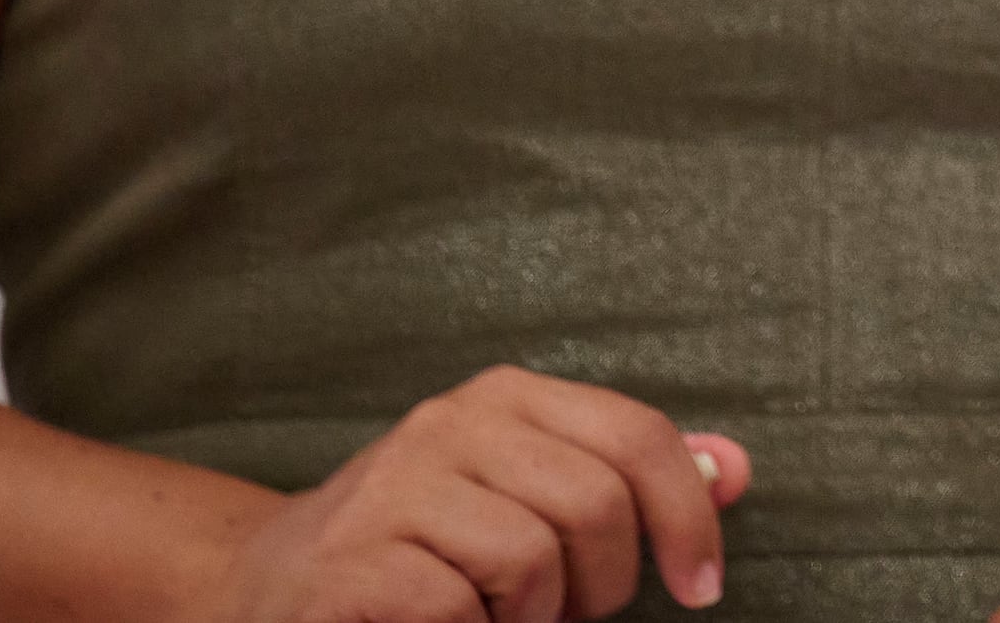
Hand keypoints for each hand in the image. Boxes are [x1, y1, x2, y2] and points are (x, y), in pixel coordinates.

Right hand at [210, 366, 747, 622]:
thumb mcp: (528, 495)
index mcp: (506, 398)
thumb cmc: (422, 550)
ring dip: (528, 620)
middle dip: (600, 587)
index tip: (702, 588)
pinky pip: (460, 610)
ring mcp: (393, 487)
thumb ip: (629, 483)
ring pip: (531, 561)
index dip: (688, 518)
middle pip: (595, 505)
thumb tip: (733, 470)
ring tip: (488, 618)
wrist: (266, 587)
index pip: (636, 437)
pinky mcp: (351, 560)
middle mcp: (450, 423)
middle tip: (558, 615)